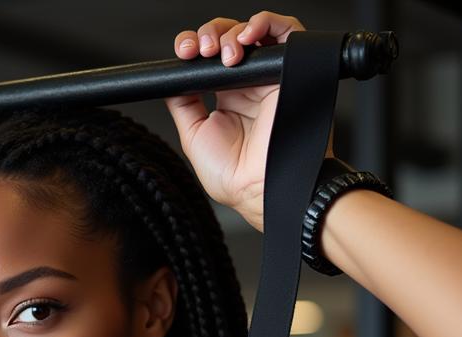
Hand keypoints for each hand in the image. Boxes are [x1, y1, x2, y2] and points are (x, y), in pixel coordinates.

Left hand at [164, 12, 333, 232]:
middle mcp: (249, 84)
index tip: (184, 51)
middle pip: (229, 38)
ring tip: (225, 52)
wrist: (257, 189)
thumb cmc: (232, 176)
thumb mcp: (194, 136)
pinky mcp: (291, 72)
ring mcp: (270, 77)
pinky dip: (268, 22)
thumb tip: (170, 81)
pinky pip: (288, 32)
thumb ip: (183, 105)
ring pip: (254, 31)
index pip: (210, 58)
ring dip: (233, 32)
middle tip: (202, 50)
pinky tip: (248, 36)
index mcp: (227, 97)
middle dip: (210, 34)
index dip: (195, 46)